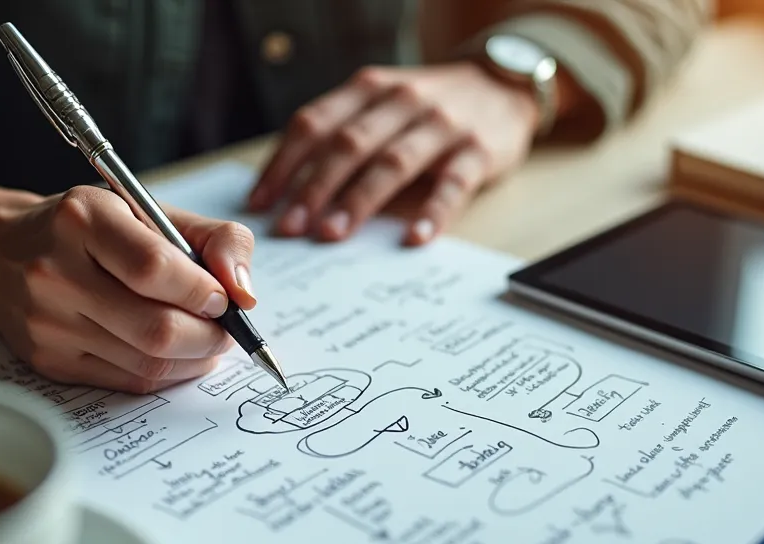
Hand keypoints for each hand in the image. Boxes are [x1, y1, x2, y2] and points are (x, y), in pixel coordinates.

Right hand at [0, 186, 257, 392]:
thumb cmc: (87, 230)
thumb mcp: (147, 210)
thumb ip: (212, 238)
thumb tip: (244, 291)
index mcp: (82, 219)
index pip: (153, 268)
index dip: (202, 291)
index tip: (222, 297)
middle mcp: (55, 272)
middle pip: (155, 327)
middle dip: (209, 337)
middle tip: (226, 330)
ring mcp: (47, 323)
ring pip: (146, 362)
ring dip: (194, 359)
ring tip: (207, 341)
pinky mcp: (49, 361)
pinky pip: (127, 381)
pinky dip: (167, 374)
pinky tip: (178, 356)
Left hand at [247, 61, 538, 244]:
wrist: (503, 84)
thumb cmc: (428, 106)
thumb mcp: (382, 104)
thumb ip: (342, 135)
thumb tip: (287, 191)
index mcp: (368, 90)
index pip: (314, 124)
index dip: (283, 164)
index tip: (260, 204)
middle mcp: (402, 101)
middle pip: (348, 145)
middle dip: (314, 188)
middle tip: (290, 228)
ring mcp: (442, 124)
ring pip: (392, 162)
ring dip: (359, 200)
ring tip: (333, 234)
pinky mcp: (479, 150)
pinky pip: (453, 184)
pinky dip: (433, 211)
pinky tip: (415, 238)